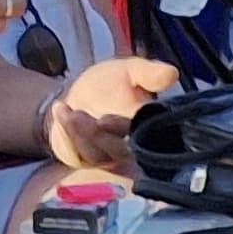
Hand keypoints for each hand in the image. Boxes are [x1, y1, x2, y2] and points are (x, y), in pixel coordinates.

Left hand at [45, 56, 179, 171]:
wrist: (81, 95)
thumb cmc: (112, 84)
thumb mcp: (130, 71)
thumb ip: (149, 73)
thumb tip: (172, 73)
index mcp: (149, 127)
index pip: (144, 135)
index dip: (125, 129)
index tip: (104, 120)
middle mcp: (133, 149)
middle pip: (119, 151)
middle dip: (97, 135)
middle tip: (78, 116)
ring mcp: (110, 159)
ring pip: (96, 155)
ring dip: (79, 135)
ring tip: (69, 112)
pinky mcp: (89, 163)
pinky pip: (78, 156)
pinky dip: (66, 135)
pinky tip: (60, 111)